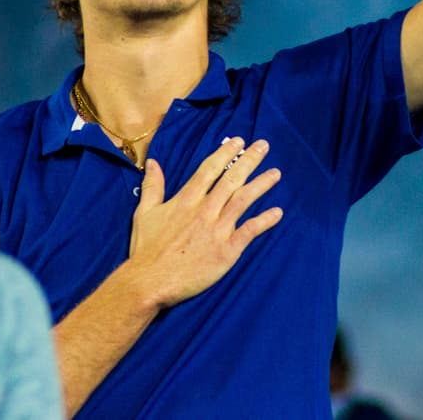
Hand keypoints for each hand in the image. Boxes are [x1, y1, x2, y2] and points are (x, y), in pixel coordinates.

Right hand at [126, 137, 282, 309]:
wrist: (150, 281)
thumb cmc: (146, 249)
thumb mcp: (144, 213)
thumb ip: (153, 186)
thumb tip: (153, 162)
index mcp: (186, 200)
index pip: (210, 169)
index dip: (225, 153)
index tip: (239, 141)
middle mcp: (204, 210)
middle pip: (231, 179)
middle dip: (249, 160)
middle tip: (263, 146)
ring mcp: (217, 230)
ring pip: (243, 200)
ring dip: (261, 185)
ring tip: (276, 173)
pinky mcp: (226, 251)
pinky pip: (249, 231)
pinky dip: (264, 221)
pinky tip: (278, 213)